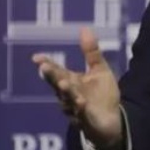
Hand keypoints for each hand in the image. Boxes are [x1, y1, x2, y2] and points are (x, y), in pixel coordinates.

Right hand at [33, 28, 123, 149]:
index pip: (56, 72)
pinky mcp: (86, 119)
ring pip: (68, 99)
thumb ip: (91, 52)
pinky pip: (82, 113)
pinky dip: (80, 108)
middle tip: (44, 67)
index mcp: (71, 82)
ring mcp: (76, 108)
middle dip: (52, 76)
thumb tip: (84, 28)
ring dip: (65, 91)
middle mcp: (69, 95)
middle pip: (58, 84)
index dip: (47, 65)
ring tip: (63, 82)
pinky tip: (81, 102)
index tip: (36, 58)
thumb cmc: (102, 95)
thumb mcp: (99, 70)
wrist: (112, 121)